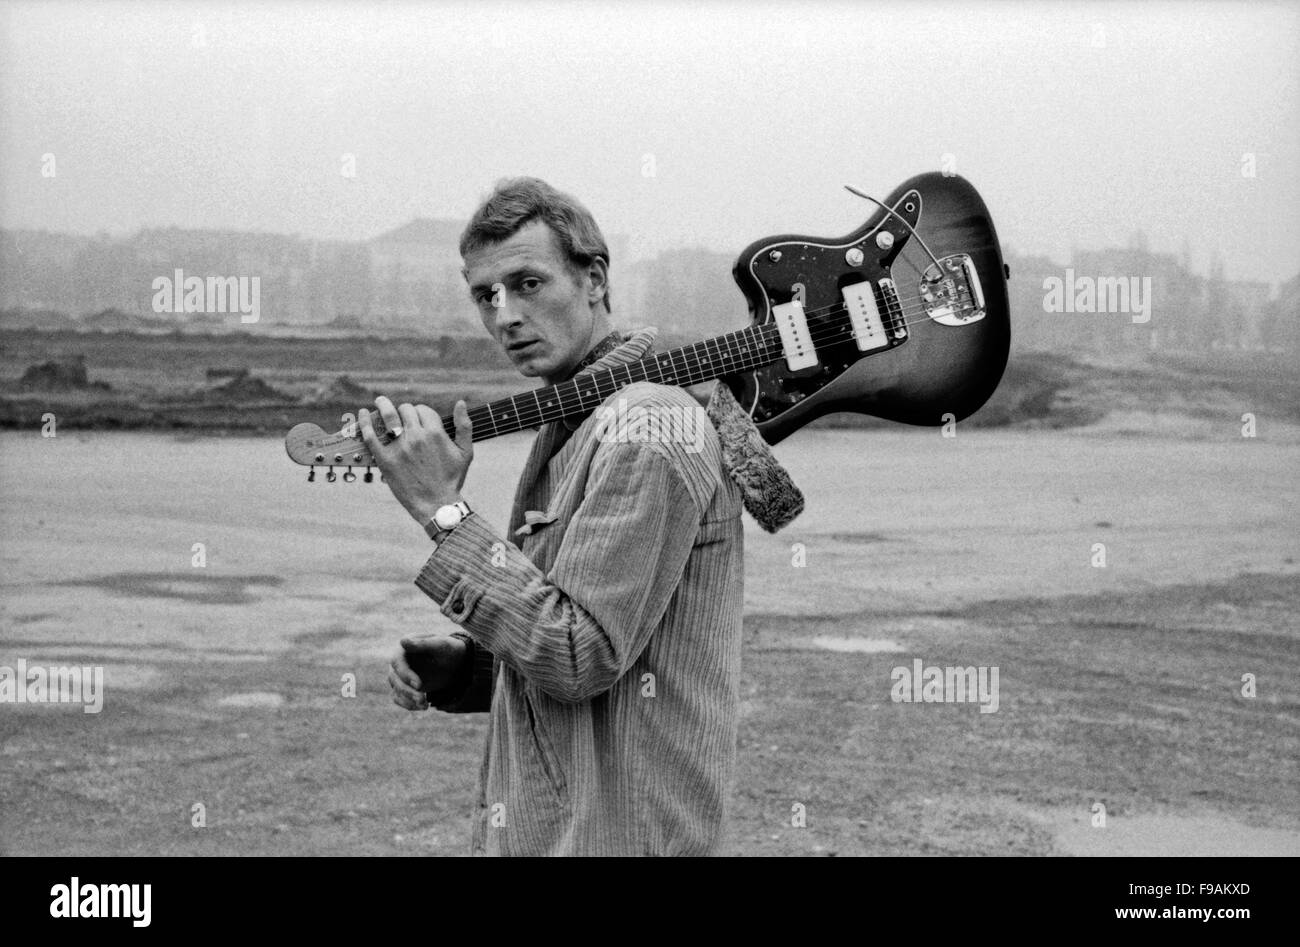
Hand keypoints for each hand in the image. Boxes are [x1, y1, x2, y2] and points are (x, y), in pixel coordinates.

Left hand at [358, 395, 472, 525]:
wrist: (437, 504)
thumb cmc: (452, 479)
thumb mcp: (465, 452)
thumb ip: (464, 426)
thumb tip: (460, 402)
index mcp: (436, 433)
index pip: (422, 409)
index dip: (420, 412)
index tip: (418, 419)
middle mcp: (417, 437)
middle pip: (405, 410)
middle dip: (404, 410)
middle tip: (401, 415)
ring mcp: (399, 448)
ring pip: (388, 416)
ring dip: (383, 404)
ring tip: (379, 401)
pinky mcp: (385, 460)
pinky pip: (371, 436)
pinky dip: (365, 422)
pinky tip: (363, 413)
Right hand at [388, 634, 468, 709]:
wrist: (456, 663)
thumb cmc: (449, 650)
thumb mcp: (440, 645)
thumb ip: (423, 644)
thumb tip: (402, 642)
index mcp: (405, 647)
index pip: (397, 662)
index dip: (405, 674)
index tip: (419, 685)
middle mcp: (398, 661)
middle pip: (395, 678)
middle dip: (408, 691)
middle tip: (423, 700)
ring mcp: (399, 675)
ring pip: (397, 689)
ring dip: (409, 699)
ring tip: (425, 705)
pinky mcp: (403, 686)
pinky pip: (399, 698)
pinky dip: (409, 704)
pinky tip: (422, 707)